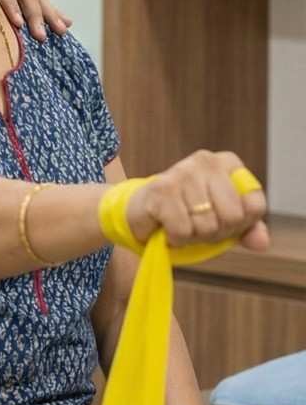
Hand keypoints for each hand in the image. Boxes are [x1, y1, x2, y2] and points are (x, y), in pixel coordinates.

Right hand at [125, 150, 268, 249]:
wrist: (143, 210)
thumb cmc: (189, 212)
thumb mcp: (224, 220)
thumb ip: (248, 229)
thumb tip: (261, 243)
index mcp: (227, 163)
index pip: (254, 205)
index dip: (240, 224)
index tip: (221, 219)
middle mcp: (206, 161)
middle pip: (232, 216)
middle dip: (216, 231)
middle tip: (199, 224)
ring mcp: (181, 172)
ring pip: (207, 225)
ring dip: (194, 236)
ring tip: (182, 224)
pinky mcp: (160, 189)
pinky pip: (183, 230)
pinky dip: (176, 239)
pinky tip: (167, 228)